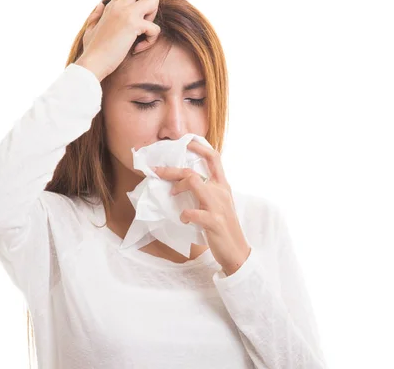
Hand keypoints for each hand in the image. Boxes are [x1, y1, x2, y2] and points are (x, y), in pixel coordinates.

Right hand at [75, 0, 160, 80]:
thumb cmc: (92, 50)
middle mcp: (119, 4)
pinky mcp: (133, 25)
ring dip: (153, 17)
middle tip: (146, 17)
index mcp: (112, 4)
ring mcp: (126, 13)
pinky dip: (150, 40)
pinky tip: (137, 48)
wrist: (92, 63)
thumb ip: (96, 15)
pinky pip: (155, 28)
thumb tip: (100, 4)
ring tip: (142, 32)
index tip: (136, 14)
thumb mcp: (91, 28)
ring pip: (154, 1)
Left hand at [154, 141, 251, 275]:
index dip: (199, 146)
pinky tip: (183, 219)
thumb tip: (184, 182)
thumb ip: (207, 191)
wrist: (237, 251)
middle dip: (172, 169)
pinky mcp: (214, 222)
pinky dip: (184, 214)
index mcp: (223, 186)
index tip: (184, 141)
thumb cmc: (224, 228)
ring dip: (178, 186)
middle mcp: (221, 191)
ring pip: (194, 183)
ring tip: (171, 194)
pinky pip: (193, 212)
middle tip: (156, 170)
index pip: (214, 157)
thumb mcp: (219, 204)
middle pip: (194, 171)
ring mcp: (218, 206)